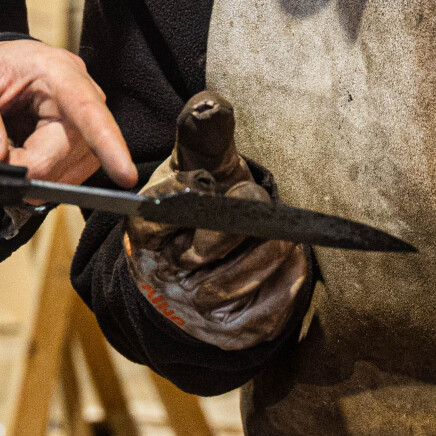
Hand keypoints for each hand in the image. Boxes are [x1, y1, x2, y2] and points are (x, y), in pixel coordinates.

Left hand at [0, 37, 135, 186]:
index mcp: (61, 73)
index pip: (90, 112)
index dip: (109, 144)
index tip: (125, 175)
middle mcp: (85, 99)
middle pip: (60, 157)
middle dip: (17, 166)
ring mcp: (87, 128)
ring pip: (59, 176)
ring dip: (22, 174)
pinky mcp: (81, 150)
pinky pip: (58, 179)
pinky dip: (30, 177)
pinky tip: (12, 155)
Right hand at [124, 91, 311, 349]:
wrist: (203, 270)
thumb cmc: (204, 205)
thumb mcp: (200, 167)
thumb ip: (203, 135)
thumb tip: (210, 103)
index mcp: (147, 227)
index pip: (170, 207)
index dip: (198, 190)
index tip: (209, 180)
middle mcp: (164, 273)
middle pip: (211, 246)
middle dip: (244, 219)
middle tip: (257, 201)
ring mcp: (196, 308)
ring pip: (243, 279)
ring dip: (272, 250)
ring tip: (281, 233)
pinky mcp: (233, 332)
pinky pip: (269, 308)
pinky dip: (288, 279)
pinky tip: (289, 259)